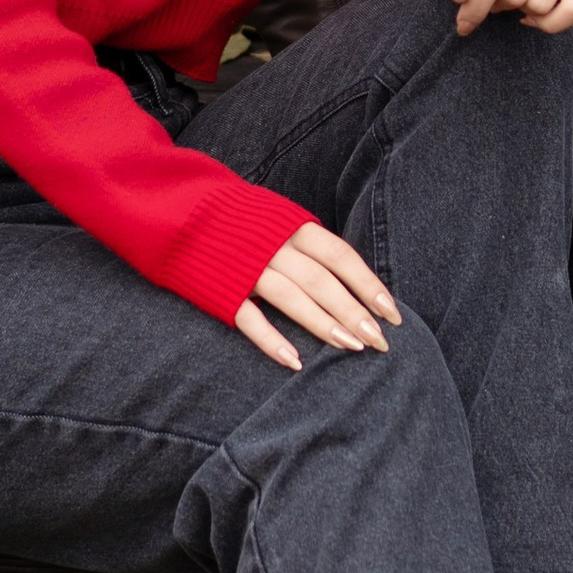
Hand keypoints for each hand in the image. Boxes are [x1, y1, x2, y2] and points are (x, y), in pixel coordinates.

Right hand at [235, 220, 401, 373]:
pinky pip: (250, 318)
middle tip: (380, 342)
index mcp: (292, 225)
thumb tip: (350, 276)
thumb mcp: (278, 219)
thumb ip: (308, 244)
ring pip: (293, 298)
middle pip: (323, 281)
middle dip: (354, 313)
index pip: (341, 257)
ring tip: (351, 348)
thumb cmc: (240, 221)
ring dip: (324, 325)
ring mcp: (247, 268)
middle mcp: (274, 245)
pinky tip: (295, 361)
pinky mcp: (222, 290)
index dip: (368, 285)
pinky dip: (273, 341)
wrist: (179, 211)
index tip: (392, 313)